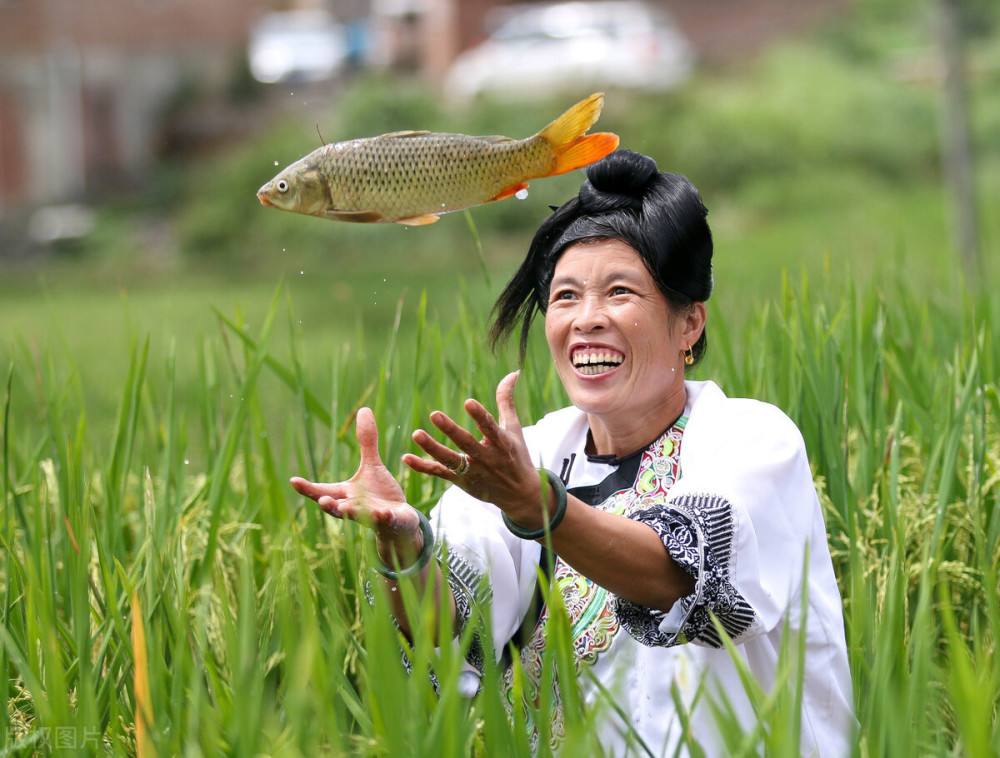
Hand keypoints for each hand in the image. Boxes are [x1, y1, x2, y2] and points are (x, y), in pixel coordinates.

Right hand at [290, 407, 421, 558]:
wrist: (400, 520)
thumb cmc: (380, 494)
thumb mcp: (372, 466)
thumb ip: (366, 442)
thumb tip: (363, 409)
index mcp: (345, 494)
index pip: (321, 491)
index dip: (307, 488)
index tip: (293, 480)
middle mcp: (354, 507)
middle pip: (337, 507)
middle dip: (329, 504)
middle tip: (321, 500)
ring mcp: (370, 517)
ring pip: (358, 516)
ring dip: (352, 512)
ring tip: (345, 508)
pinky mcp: (389, 521)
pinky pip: (385, 521)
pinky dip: (383, 518)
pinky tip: (383, 513)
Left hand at [402, 371, 547, 527]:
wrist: (520, 494)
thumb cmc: (516, 455)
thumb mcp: (513, 428)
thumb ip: (506, 401)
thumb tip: (513, 373)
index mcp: (501, 443)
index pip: (490, 427)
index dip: (480, 416)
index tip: (469, 402)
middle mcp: (486, 458)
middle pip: (466, 443)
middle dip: (451, 430)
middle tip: (434, 414)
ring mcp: (473, 471)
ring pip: (450, 460)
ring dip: (432, 448)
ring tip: (416, 434)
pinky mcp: (461, 482)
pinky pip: (439, 473)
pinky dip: (423, 467)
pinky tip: (406, 458)